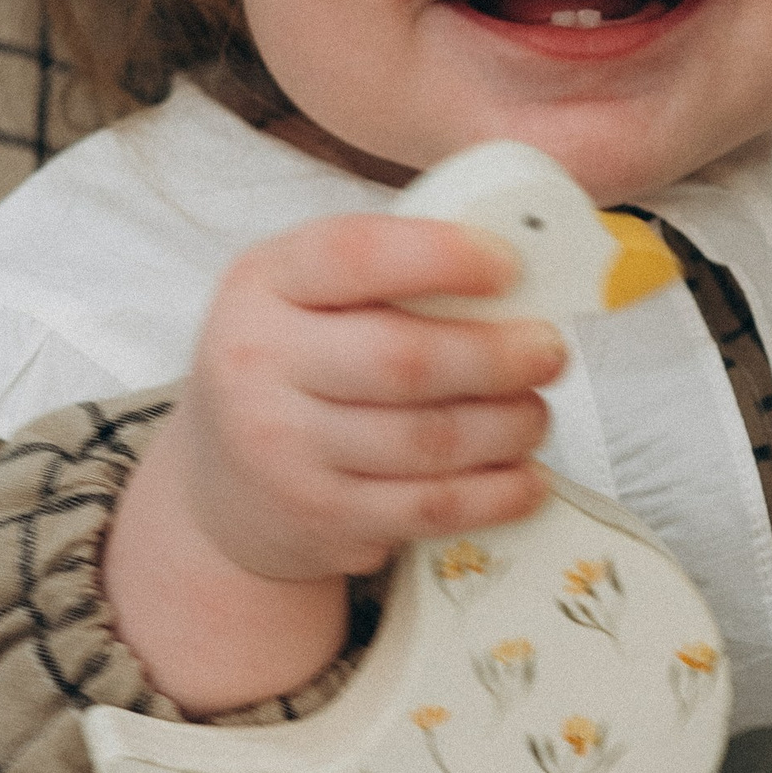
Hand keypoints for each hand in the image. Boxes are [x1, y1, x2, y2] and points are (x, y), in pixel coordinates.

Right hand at [104, 213, 564, 709]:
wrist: (222, 486)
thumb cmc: (288, 368)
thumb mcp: (301, 296)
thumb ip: (384, 272)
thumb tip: (514, 267)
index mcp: (263, 284)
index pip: (355, 255)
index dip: (444, 257)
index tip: (508, 264)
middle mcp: (260, 364)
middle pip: (406, 360)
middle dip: (499, 357)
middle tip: (549, 352)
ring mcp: (286, 450)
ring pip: (430, 440)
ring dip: (509, 426)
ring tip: (535, 413)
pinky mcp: (323, 517)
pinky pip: (431, 506)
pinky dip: (496, 493)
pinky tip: (525, 478)